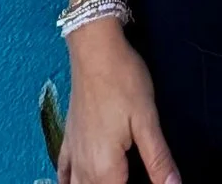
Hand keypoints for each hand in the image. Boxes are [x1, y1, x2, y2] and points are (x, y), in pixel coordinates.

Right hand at [58, 23, 176, 183]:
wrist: (95, 51)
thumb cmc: (124, 81)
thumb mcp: (147, 121)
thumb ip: (159, 160)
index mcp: (104, 168)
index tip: (154, 180)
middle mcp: (84, 167)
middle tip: (139, 175)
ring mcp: (73, 153)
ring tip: (114, 179)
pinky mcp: (69, 138)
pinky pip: (63, 172)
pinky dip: (68, 182)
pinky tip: (75, 182)